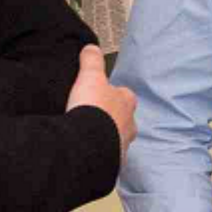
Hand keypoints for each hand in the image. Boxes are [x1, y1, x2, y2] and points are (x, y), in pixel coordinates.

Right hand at [65, 45, 136, 163]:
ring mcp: (120, 147)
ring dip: (103, 138)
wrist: (86, 145)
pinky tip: (83, 152)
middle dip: (110, 119)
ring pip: (114, 140)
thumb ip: (91, 61)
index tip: (101, 94)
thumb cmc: (94, 110)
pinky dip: (96, 155)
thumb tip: (91, 48)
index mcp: (127, 103)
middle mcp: (128, 126)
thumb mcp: (90, 77)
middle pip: (122, 120)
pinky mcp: (109, 164)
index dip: (113, 93)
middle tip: (92, 118)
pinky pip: (104, 158)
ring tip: (85, 136)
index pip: (124, 95)